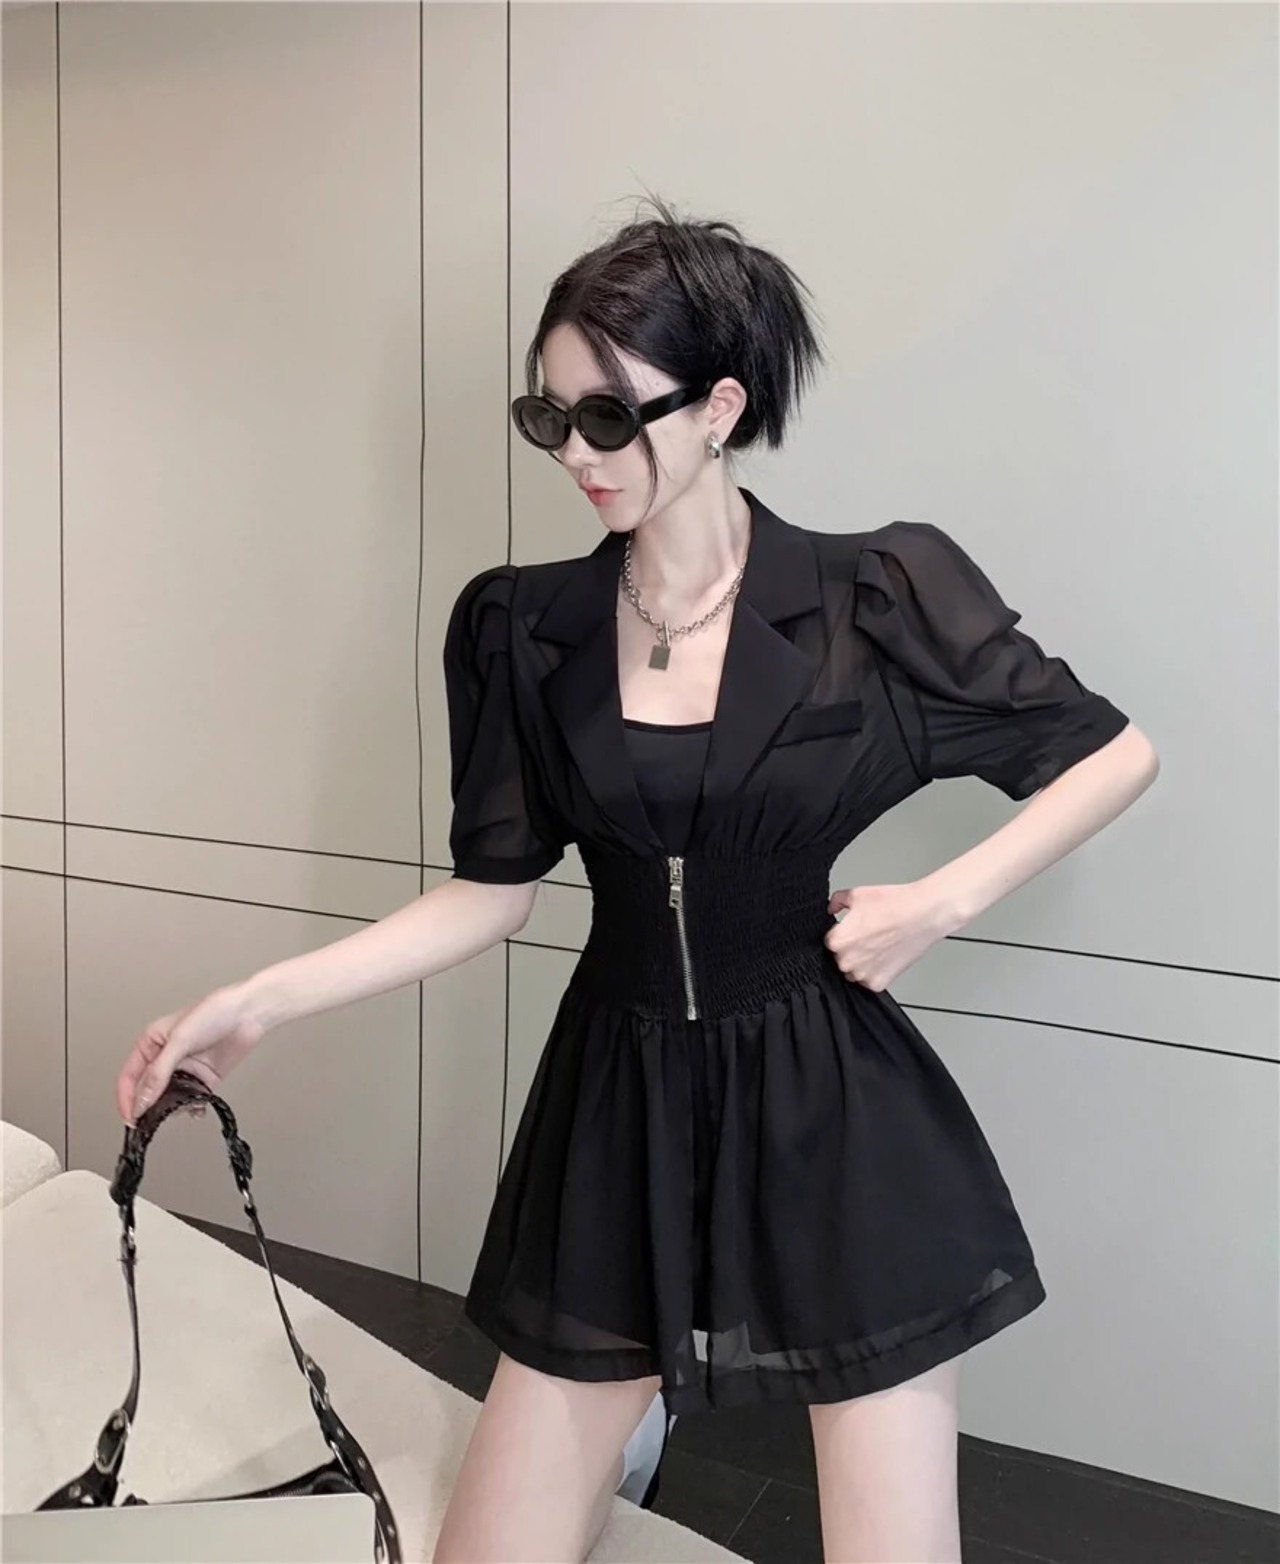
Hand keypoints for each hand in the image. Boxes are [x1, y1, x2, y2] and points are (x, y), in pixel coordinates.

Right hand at [116, 984, 264, 1125]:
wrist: (249, 1012)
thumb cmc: (215, 1012)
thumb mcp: (179, 1041)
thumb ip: (159, 1073)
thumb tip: (142, 1100)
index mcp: (152, 1043)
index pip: (130, 1076)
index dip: (126, 1098)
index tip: (130, 1117)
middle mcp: (166, 1057)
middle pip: (148, 1090)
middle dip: (148, 1107)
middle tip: (150, 1122)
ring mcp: (186, 1069)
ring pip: (169, 1097)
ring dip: (171, 1107)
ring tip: (176, 1111)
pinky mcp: (204, 1077)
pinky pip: (192, 1099)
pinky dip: (192, 1107)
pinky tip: (195, 1109)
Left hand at [823, 881, 955, 991]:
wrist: (923, 915)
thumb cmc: (894, 904)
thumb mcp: (857, 894)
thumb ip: (837, 901)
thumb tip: (831, 908)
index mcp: (837, 941)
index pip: (829, 941)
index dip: (842, 932)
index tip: (853, 928)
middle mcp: (846, 961)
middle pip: (840, 957)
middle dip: (850, 948)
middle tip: (868, 935)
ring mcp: (863, 975)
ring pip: (853, 971)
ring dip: (861, 961)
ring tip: (878, 944)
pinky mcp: (879, 983)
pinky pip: (869, 980)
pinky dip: (875, 971)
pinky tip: (885, 954)